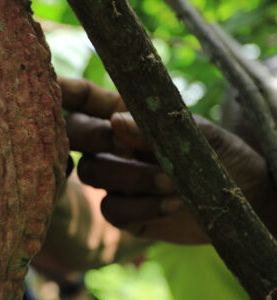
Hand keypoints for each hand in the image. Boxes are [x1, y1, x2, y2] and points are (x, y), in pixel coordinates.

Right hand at [71, 103, 275, 242]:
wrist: (248, 202)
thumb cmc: (226, 156)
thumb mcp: (202, 133)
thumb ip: (157, 127)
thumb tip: (115, 121)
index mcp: (128, 113)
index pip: (85, 97)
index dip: (65, 89)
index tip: (51, 85)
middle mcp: (114, 145)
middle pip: (76, 134)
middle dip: (94, 137)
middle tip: (125, 145)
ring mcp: (116, 180)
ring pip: (91, 172)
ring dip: (129, 177)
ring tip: (171, 182)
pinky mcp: (124, 213)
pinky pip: (112, 209)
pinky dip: (141, 208)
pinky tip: (173, 205)